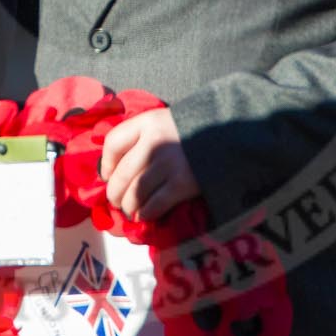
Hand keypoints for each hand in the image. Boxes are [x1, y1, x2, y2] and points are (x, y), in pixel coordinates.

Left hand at [101, 108, 198, 223]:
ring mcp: (169, 164)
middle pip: (121, 175)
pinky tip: (145, 214)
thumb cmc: (192, 129)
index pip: (113, 143)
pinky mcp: (183, 184)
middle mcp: (154, 143)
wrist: (230, 134)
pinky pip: (155, 205)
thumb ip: (140, 136)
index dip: (105, 164)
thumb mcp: (163, 121)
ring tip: (130, 210)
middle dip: (114, 194)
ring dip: (128, 206)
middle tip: (116, 201)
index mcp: (147, 122)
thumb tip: (114, 169)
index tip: (107, 176)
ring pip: (135, 193)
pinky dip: (146, 213)